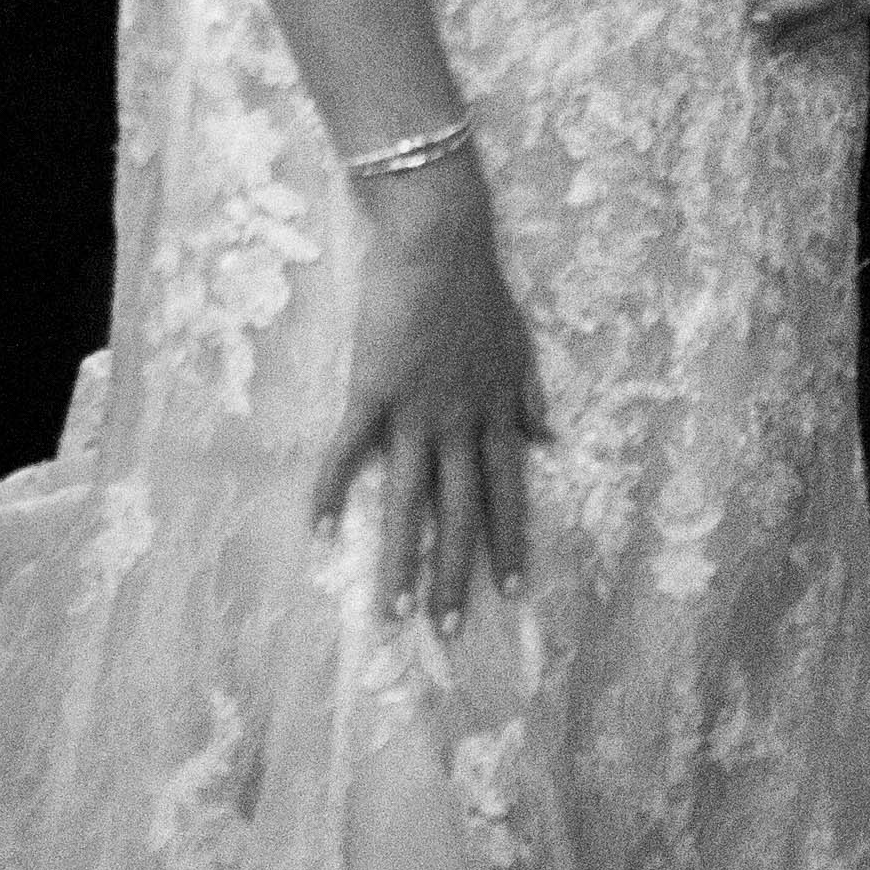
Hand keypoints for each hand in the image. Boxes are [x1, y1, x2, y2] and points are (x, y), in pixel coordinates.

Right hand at [312, 162, 548, 624]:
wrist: (441, 237)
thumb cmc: (477, 285)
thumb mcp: (520, 343)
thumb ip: (530, 394)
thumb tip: (549, 440)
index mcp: (497, 412)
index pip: (508, 493)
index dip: (509, 544)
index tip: (514, 594)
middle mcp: (462, 422)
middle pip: (462, 512)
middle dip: (457, 576)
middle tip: (449, 631)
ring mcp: (418, 409)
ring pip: (412, 500)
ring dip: (402, 561)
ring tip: (394, 612)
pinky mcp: (374, 389)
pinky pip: (352, 452)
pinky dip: (334, 494)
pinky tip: (320, 534)